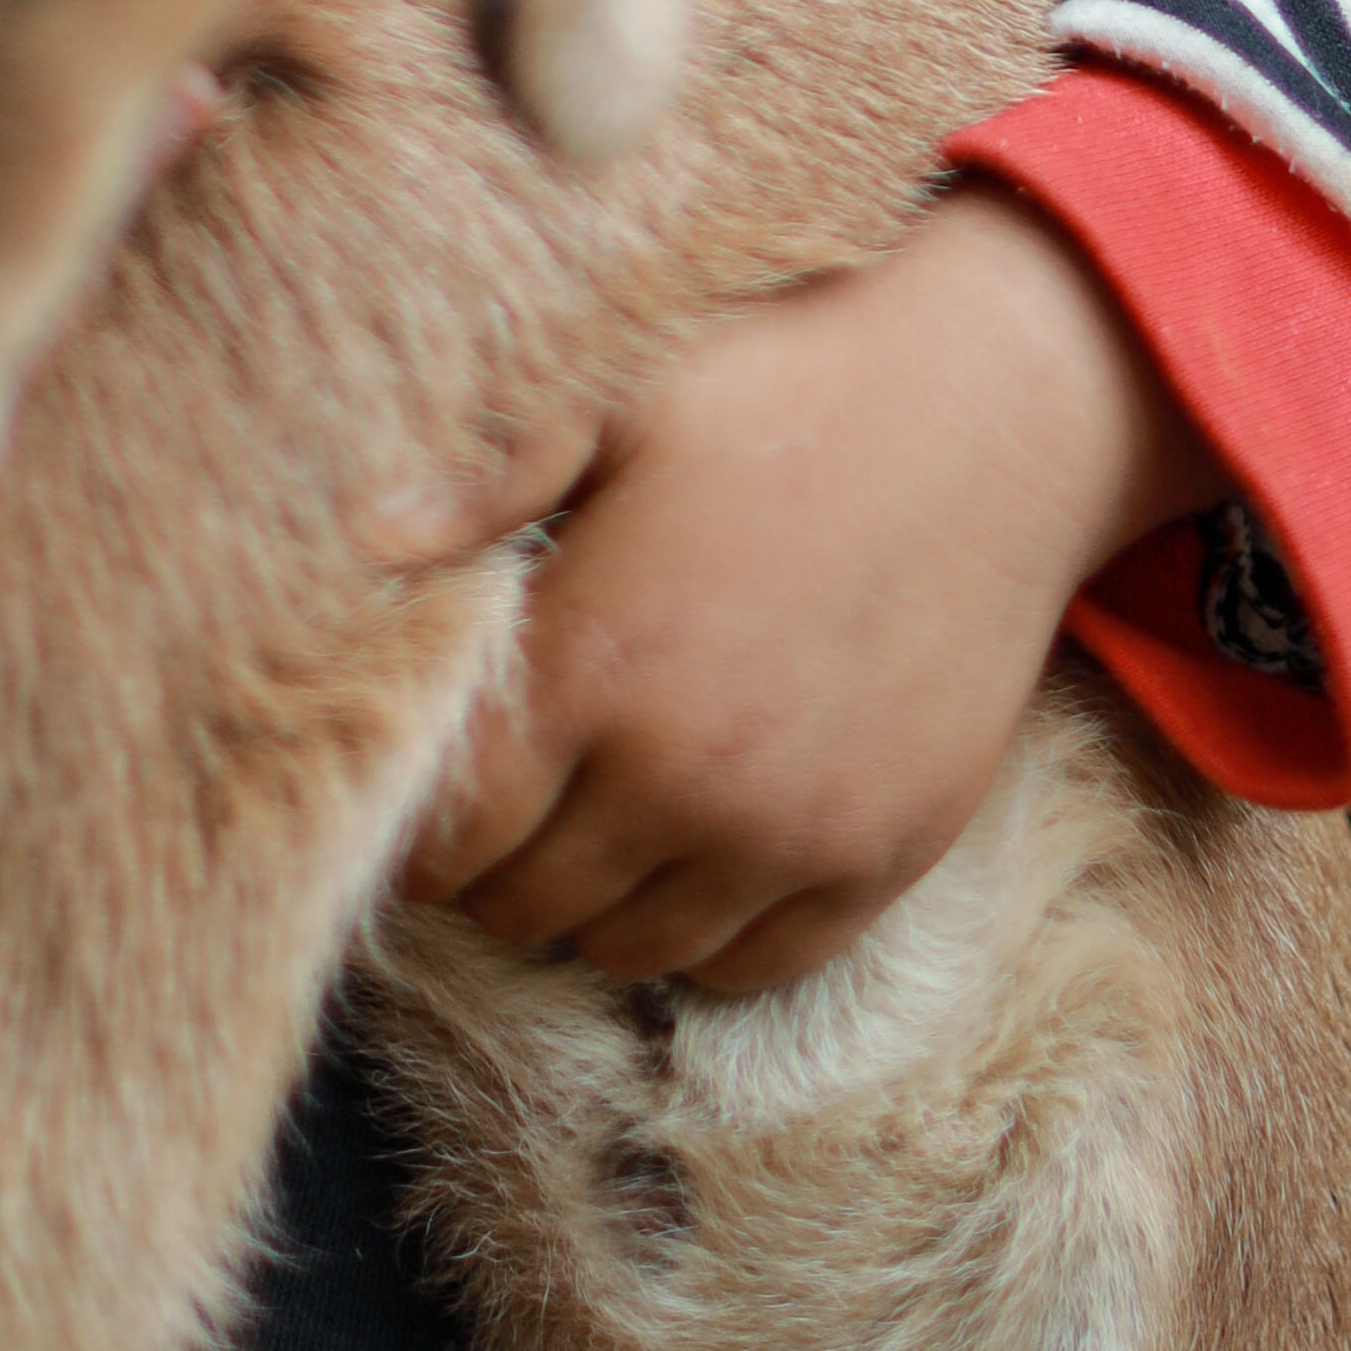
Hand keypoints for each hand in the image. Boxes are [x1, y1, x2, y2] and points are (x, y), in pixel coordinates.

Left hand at [393, 187, 1216, 998]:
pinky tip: (689, 854)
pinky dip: (705, 936)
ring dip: (590, 904)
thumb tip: (357, 536)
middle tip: (498, 803)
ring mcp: (792, 831)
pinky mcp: (883, 856)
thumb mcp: (620, 392)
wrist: (994, 413)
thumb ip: (485, 476)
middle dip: (490, 865)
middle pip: (526, 903)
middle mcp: (688, 776)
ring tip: (586, 826)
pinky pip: (757, 967)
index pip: (451, 829)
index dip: (415, 822)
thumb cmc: (787, 382)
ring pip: (630, 950)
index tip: (416, 790)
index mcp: (601, 664)